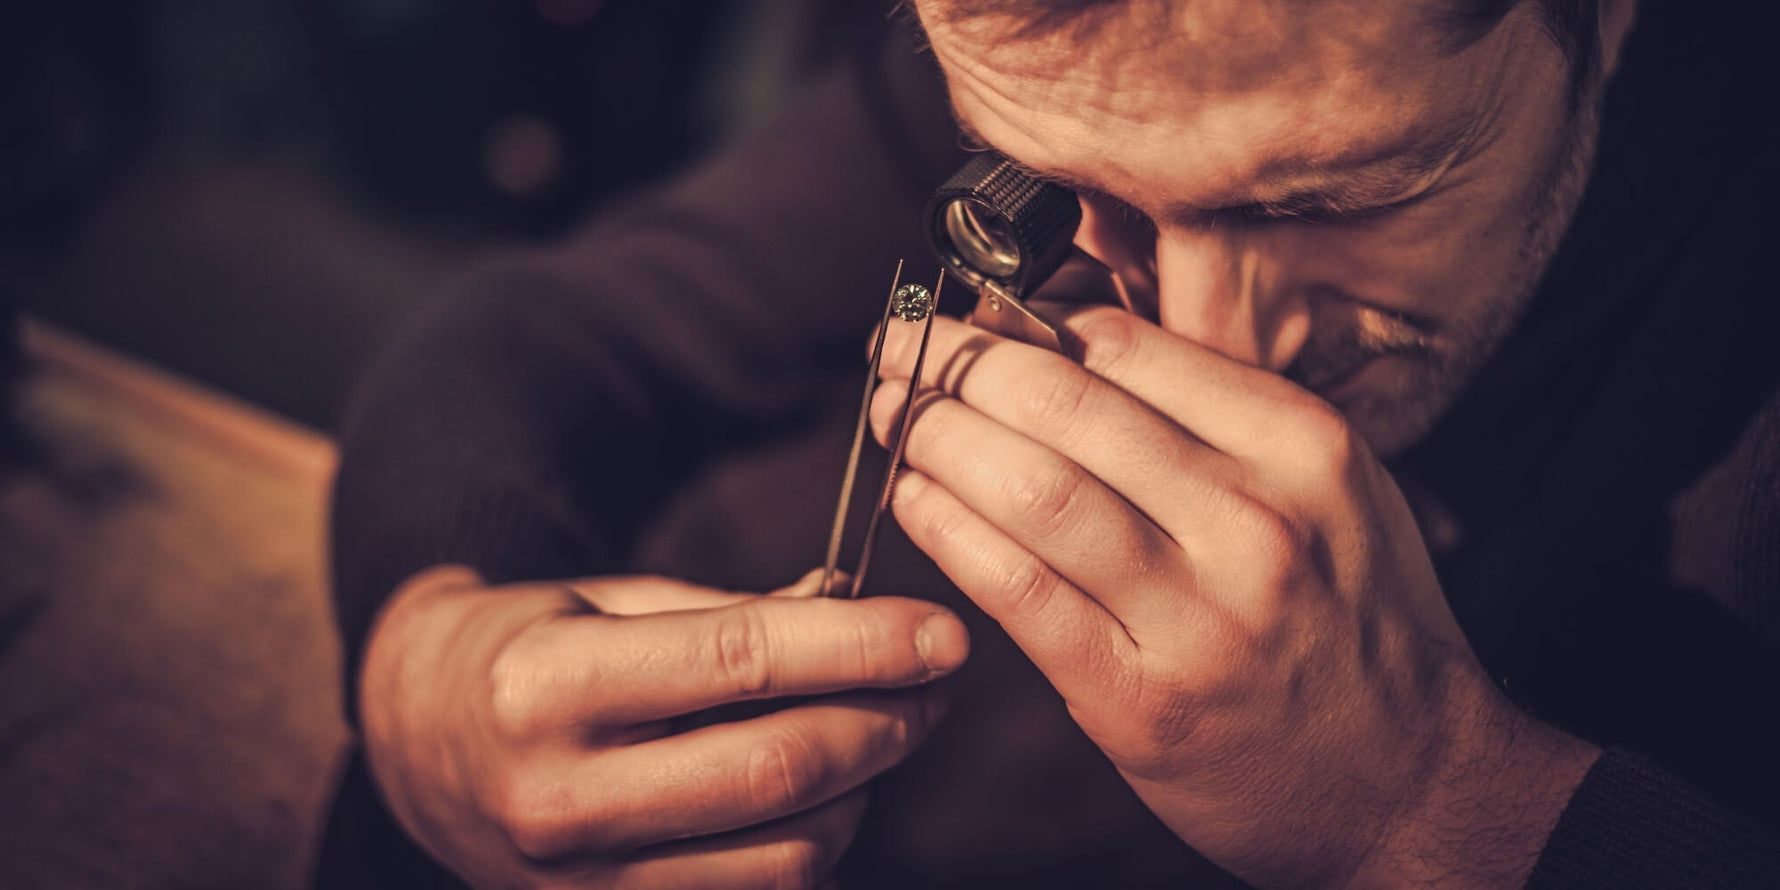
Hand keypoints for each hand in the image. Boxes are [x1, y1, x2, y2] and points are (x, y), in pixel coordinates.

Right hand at [358, 566, 967, 888]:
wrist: (417, 740)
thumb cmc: (529, 649)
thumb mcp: (607, 602)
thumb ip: (734, 613)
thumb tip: (861, 609)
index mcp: (548, 684)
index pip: (742, 663)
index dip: (862, 646)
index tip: (942, 632)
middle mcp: (559, 793)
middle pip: (778, 769)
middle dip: (887, 722)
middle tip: (938, 682)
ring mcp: (581, 879)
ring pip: (786, 854)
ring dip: (865, 792)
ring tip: (883, 733)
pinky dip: (816, 846)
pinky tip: (826, 793)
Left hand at [872, 308, 1597, 887]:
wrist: (1411, 782)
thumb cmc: (1354, 624)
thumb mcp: (1328, 487)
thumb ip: (1216, 415)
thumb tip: (1068, 340)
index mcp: (1301, 446)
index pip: (1127, 347)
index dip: (1023, 320)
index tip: (971, 314)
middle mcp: (1254, 520)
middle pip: (1065, 405)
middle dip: (957, 363)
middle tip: (903, 346)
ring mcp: (1196, 614)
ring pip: (1031, 488)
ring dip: (937, 437)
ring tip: (892, 412)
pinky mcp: (1139, 696)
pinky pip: (1017, 589)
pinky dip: (948, 531)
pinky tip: (911, 498)